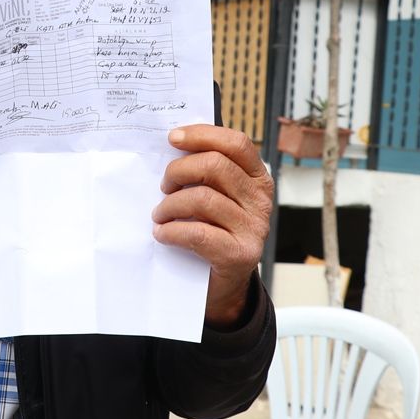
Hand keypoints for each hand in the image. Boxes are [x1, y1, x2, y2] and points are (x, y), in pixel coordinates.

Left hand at [152, 125, 272, 328]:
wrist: (222, 283)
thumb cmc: (213, 230)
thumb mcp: (216, 196)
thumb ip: (206, 172)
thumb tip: (174, 141)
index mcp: (257, 178)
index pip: (236, 143)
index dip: (202, 135)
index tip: (173, 138)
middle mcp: (260, 200)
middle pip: (215, 166)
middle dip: (179, 171)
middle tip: (164, 186)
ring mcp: (254, 228)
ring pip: (203, 198)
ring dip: (169, 205)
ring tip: (159, 214)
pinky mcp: (239, 254)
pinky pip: (198, 233)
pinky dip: (172, 231)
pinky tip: (162, 233)